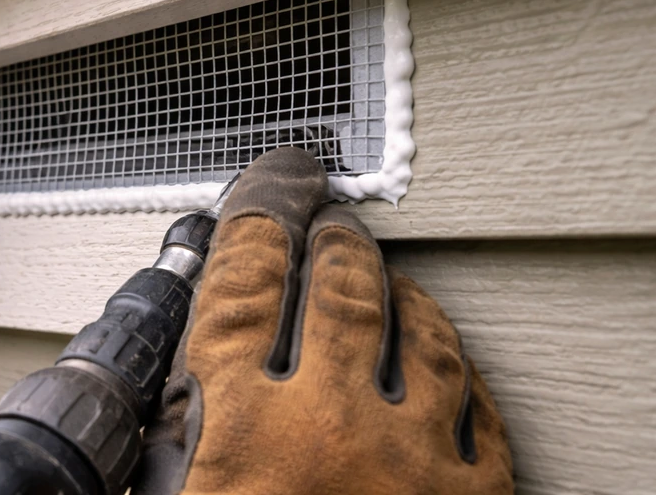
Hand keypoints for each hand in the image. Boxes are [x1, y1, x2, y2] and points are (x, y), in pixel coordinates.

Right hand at [132, 147, 512, 494]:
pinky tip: (454, 358)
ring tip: (393, 274)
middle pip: (341, 293)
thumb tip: (174, 390)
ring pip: (424, 337)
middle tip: (334, 218)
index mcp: (246, 432)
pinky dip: (464, 372)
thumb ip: (174, 438)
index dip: (258, 223)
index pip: (246, 289)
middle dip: (337, 241)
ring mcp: (411, 463)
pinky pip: (481, 411)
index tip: (267, 191)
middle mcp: (332, 431)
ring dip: (405, 293)